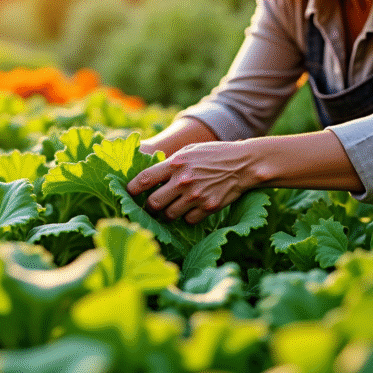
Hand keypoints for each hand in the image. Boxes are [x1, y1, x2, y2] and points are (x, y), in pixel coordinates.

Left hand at [127, 140, 259, 223]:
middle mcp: (183, 180)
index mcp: (175, 164)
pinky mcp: (208, 207)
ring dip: (168, 213)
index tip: (129, 193)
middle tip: (151, 205)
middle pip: (153, 203)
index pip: (144, 179)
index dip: (132, 189)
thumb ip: (170, 164)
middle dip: (149, 207)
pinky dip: (187, 217)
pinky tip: (192, 208)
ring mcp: (196, 196)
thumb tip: (148, 176)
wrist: (243, 164)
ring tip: (172, 207)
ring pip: (169, 215)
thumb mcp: (189, 152)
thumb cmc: (213, 155)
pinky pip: (188, 220)